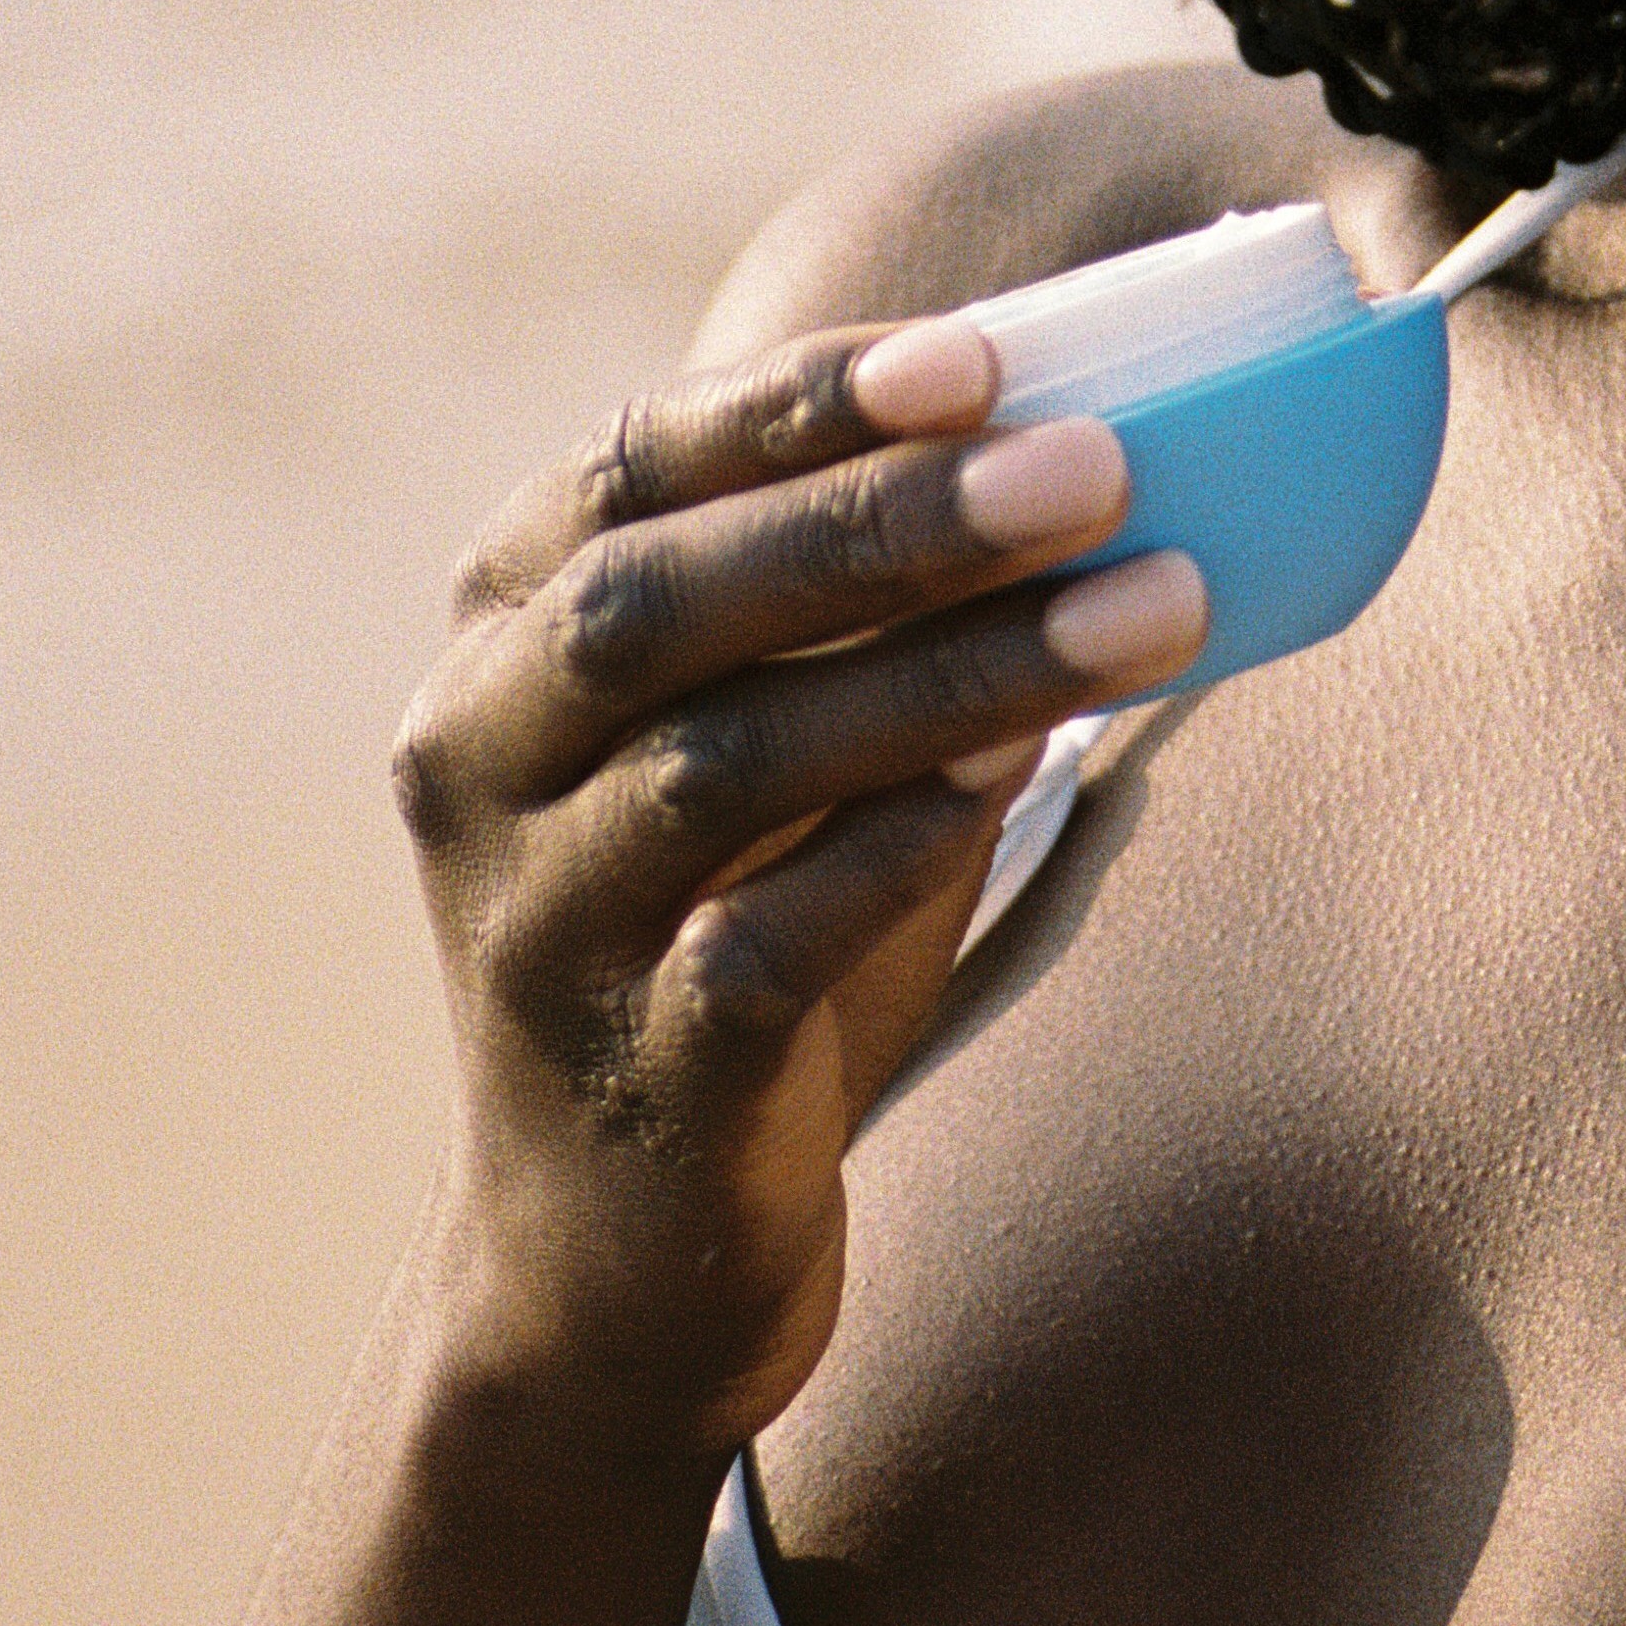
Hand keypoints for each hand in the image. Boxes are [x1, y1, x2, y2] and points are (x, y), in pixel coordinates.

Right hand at [388, 331, 1204, 1464]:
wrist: (614, 1270)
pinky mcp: (625, 1077)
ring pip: (719, 762)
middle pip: (661, 600)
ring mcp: (533, 928)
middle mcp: (476, 763)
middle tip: (1092, 464)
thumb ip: (868, 616)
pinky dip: (894, 845)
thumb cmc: (732, 936)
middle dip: (882, 514)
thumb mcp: (774, 748)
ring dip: (947, 671)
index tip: (983, 355)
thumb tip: (1099, 457)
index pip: (633, 466)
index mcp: (501, 642)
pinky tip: (1027, 774)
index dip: (800, 400)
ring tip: (1148, 606)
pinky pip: (754, 944)